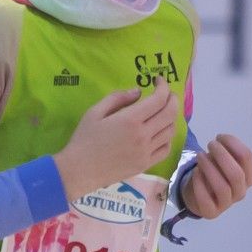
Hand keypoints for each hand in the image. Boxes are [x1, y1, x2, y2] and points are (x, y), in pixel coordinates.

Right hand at [55, 83, 178, 200]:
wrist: (80, 170)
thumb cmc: (84, 139)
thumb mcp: (95, 112)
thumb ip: (118, 98)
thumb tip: (138, 92)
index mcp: (131, 120)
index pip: (159, 99)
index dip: (163, 86)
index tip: (158, 81)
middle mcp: (143, 135)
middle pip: (170, 113)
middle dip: (172, 98)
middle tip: (166, 93)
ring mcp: (146, 152)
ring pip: (171, 131)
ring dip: (171, 117)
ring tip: (163, 112)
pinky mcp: (146, 164)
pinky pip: (166, 149)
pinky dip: (167, 137)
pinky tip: (160, 132)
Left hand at [180, 133, 251, 218]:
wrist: (199, 196)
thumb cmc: (213, 174)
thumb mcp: (221, 161)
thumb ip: (224, 152)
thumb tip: (220, 142)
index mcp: (248, 177)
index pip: (246, 157)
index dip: (233, 143)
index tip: (219, 136)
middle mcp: (240, 192)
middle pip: (236, 174)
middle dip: (222, 155)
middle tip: (210, 144)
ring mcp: (226, 204)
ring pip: (222, 187)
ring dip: (210, 168)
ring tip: (200, 156)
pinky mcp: (211, 212)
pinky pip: (206, 199)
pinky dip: (200, 184)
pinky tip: (196, 172)